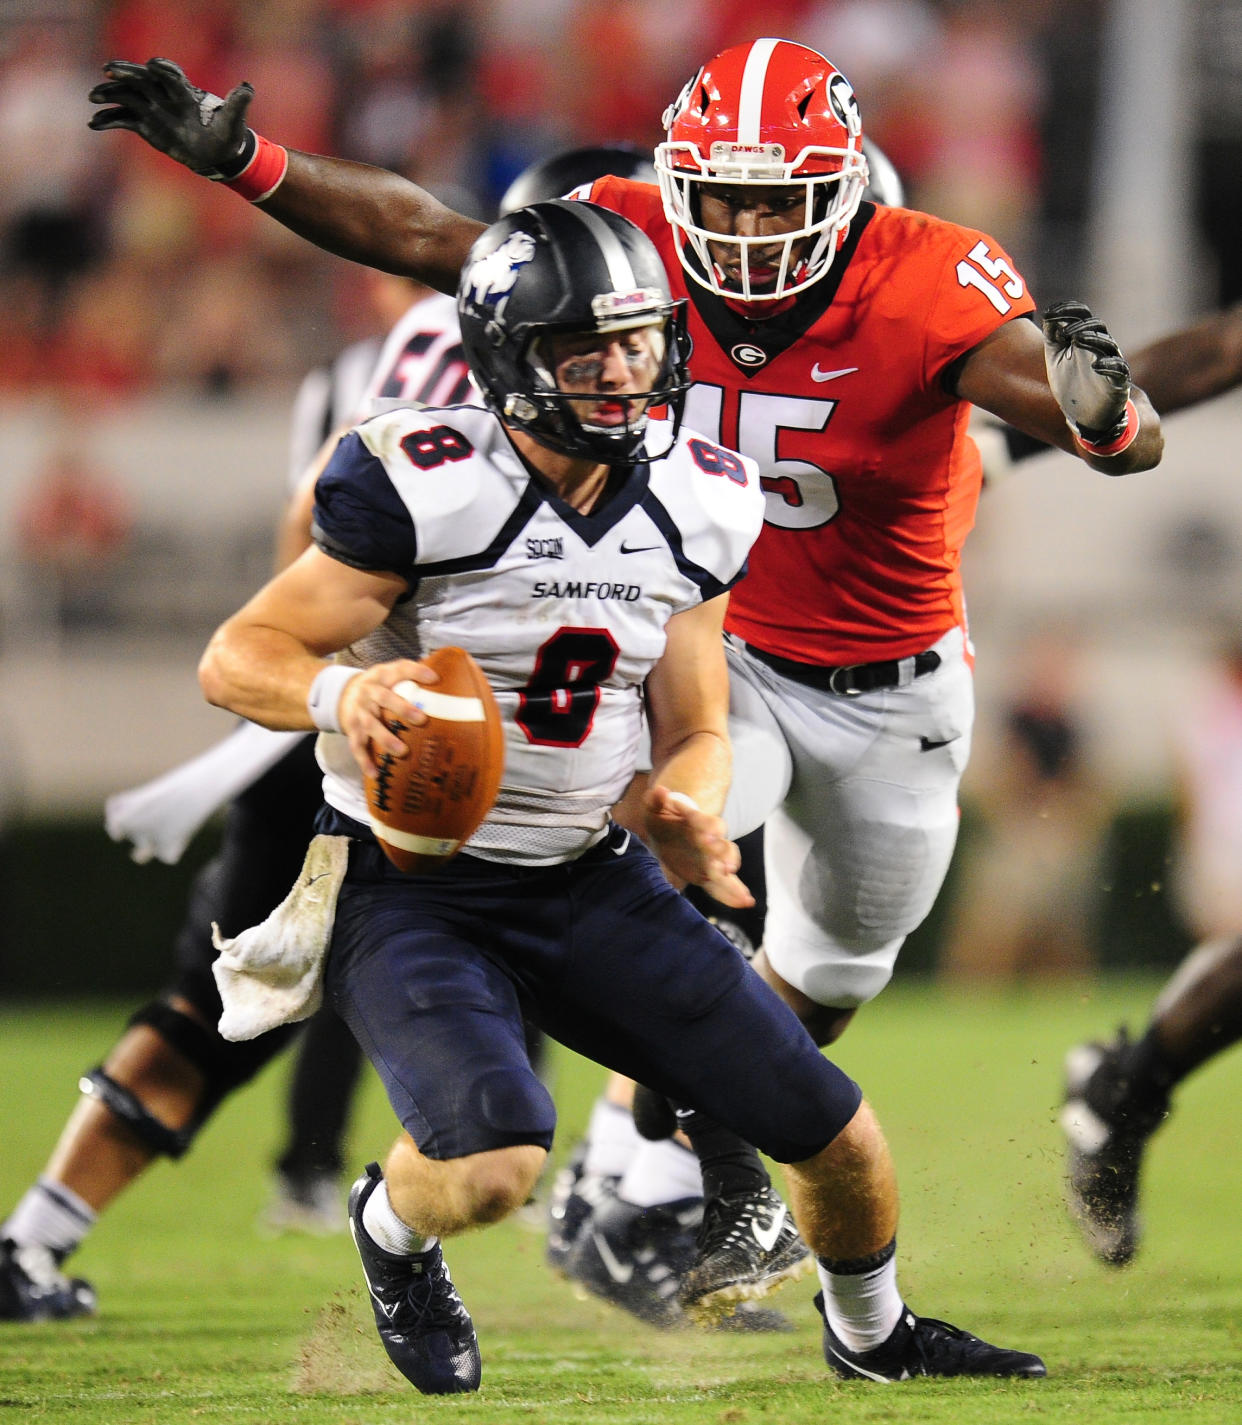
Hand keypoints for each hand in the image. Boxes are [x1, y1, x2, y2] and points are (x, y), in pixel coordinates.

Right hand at [88, 57, 253, 176]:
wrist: (216, 153)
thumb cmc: (226, 135)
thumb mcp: (234, 121)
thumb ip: (238, 104)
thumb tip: (248, 87)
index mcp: (184, 91)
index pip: (170, 75)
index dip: (162, 69)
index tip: (151, 66)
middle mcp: (164, 95)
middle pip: (141, 79)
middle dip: (126, 73)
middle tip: (109, 70)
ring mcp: (152, 108)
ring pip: (126, 96)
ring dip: (110, 94)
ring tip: (94, 98)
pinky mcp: (145, 124)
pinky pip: (123, 119)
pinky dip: (108, 120)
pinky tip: (94, 124)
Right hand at [338, 659, 438, 779]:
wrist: (343, 694)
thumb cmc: (379, 686)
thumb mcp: (391, 675)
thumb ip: (413, 677)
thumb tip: (447, 682)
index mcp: (382, 676)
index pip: (399, 669)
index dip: (416, 672)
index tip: (434, 678)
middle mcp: (368, 692)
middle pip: (384, 698)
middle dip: (402, 708)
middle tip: (422, 719)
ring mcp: (359, 712)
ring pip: (371, 725)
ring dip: (386, 739)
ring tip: (402, 752)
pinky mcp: (352, 730)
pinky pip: (357, 746)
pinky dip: (364, 761)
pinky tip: (375, 773)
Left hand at [642, 786, 754, 909]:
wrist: (668, 830)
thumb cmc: (662, 816)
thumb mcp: (655, 806)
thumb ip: (657, 798)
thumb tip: (661, 791)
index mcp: (699, 822)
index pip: (710, 823)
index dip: (708, 828)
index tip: (706, 836)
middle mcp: (711, 840)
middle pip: (724, 847)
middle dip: (724, 856)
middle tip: (726, 867)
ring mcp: (712, 858)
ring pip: (727, 866)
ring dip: (734, 879)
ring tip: (744, 893)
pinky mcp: (709, 873)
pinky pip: (723, 884)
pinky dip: (734, 893)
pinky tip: (746, 902)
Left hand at [1042, 299, 1131, 442]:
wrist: (1086, 415)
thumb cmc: (1071, 383)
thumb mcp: (1056, 358)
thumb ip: (1052, 337)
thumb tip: (1048, 316)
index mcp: (1086, 339)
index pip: (1082, 317)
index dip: (1069, 311)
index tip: (1050, 312)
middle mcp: (1100, 348)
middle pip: (1096, 327)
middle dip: (1080, 326)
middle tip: (1063, 332)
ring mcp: (1110, 364)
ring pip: (1108, 345)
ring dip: (1093, 340)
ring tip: (1078, 339)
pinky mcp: (1118, 383)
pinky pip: (1119, 371)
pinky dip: (1109, 366)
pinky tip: (1096, 365)